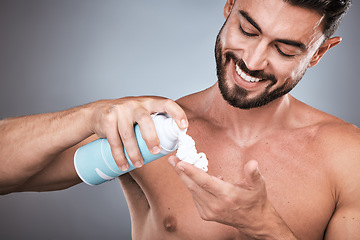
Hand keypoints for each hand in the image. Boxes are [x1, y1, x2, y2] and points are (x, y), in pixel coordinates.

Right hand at [86, 96, 187, 170]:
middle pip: (144, 120)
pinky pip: (114, 140)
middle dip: (151, 137)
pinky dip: (119, 156)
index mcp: (149, 102)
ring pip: (128, 134)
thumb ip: (156, 122)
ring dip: (134, 152)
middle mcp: (135, 104)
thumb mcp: (143, 113)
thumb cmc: (127, 116)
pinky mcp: (107, 119)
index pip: (166, 104)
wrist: (98, 112)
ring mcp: (120, 110)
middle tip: (155, 152)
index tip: (183, 127)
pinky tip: (124, 165)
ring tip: (139, 164)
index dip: (177, 113)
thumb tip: (175, 142)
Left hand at [169, 156, 283, 236]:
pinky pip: (195, 196)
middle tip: (172, 159)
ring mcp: (209, 211)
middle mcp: (215, 205)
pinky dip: (193, 186)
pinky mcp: (205, 214)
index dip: (191, 172)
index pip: (205, 182)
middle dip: (180, 172)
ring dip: (184, 177)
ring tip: (179, 164)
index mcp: (227, 195)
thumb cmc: (255, 200)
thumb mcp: (258, 185)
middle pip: (193, 186)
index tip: (180, 163)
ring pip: (192, 191)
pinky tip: (197, 178)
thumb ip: (253, 174)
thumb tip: (252, 163)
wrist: (254, 221)